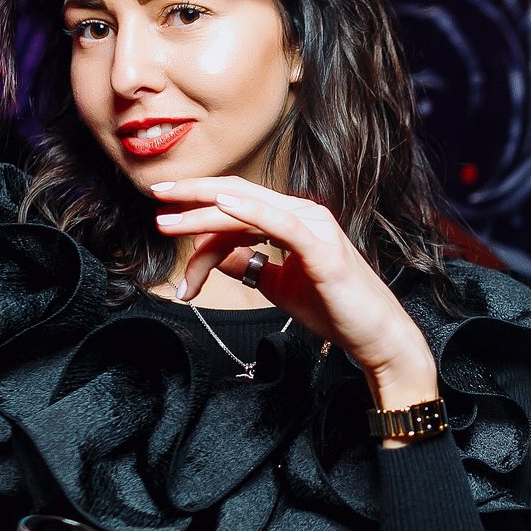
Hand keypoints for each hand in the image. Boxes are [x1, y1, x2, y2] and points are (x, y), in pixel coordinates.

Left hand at [151, 177, 437, 399]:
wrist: (375, 336)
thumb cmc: (334, 311)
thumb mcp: (277, 286)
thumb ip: (248, 264)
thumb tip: (214, 254)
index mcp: (292, 221)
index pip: (235, 209)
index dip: (197, 215)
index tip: (165, 224)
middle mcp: (303, 214)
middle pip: (237, 196)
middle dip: (192, 195)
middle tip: (154, 195)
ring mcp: (314, 226)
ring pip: (248, 208)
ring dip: (204, 212)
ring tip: (169, 221)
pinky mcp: (321, 246)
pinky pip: (278, 222)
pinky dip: (248, 212)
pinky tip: (220, 208)